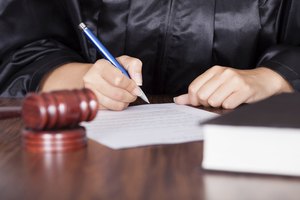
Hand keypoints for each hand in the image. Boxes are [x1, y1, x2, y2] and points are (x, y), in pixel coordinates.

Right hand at [83, 55, 142, 109]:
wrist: (96, 76)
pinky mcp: (91, 102)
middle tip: (134, 94)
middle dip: (130, 96)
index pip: (118, 80)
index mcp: (101, 66)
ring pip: (114, 103)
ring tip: (127, 97)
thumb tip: (138, 82)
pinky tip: (119, 100)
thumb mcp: (124, 62)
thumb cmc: (112, 69)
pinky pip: (110, 109)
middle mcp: (91, 79)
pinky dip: (118, 106)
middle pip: (117, 94)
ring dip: (125, 102)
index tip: (136, 88)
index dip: (131, 86)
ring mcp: (90, 92)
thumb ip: (135, 66)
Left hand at [174, 66, 292, 108]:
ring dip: (219, 105)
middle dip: (207, 103)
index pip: (193, 88)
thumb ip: (196, 92)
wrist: (263, 81)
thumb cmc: (236, 84)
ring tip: (228, 99)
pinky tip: (236, 101)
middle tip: (217, 100)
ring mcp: (234, 80)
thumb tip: (177, 100)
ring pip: (214, 102)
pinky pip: (228, 105)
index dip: (195, 100)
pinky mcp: (244, 89)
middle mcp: (223, 73)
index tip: (202, 102)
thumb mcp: (216, 84)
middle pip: (202, 96)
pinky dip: (230, 107)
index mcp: (214, 70)